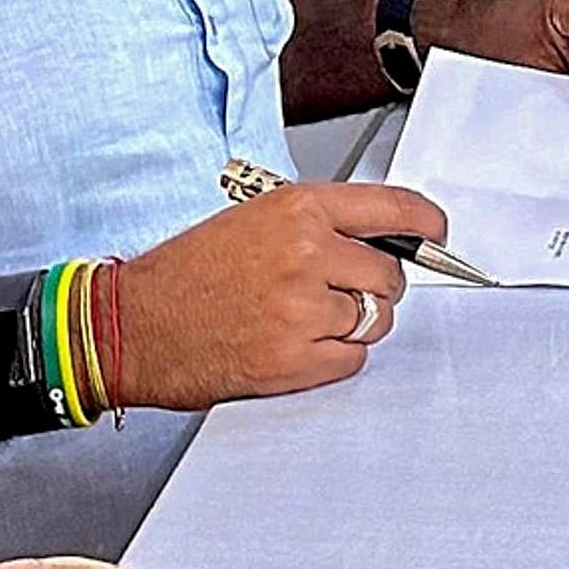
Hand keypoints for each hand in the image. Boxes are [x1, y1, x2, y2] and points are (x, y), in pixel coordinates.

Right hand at [93, 180, 451, 409]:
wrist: (132, 325)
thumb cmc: (182, 275)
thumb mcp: (249, 220)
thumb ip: (314, 225)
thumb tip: (374, 240)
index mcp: (295, 209)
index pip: (392, 209)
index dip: (425, 224)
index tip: (436, 233)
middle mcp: (305, 253)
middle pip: (390, 274)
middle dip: (373, 286)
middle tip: (336, 292)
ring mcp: (302, 308)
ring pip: (374, 320)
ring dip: (353, 324)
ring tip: (304, 320)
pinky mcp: (294, 359)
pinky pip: (352, 359)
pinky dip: (333, 358)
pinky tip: (295, 346)